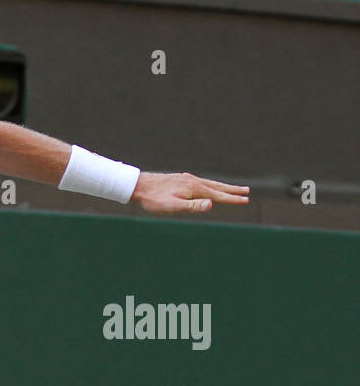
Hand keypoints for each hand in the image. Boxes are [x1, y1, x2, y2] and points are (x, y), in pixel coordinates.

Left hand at [131, 172, 249, 214]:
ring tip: (232, 189)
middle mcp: (193, 181)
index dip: (232, 199)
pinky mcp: (181, 179)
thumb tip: (211, 204)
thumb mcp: (172, 206)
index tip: (246, 200)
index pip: (217, 195)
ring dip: (222, 187)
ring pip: (209, 184)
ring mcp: (187, 179)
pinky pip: (201, 182)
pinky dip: (211, 185)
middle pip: (217, 187)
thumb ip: (192, 206)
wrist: (139, 186)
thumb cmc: (154, 199)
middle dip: (232, 190)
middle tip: (247, 191)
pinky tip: (208, 188)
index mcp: (194, 188)